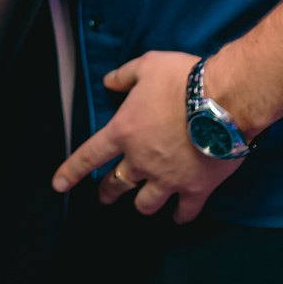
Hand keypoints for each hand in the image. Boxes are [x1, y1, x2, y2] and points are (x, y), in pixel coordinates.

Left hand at [52, 50, 246, 223]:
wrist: (224, 101)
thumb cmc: (182, 80)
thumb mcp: (147, 66)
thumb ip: (124, 76)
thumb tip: (109, 82)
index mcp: (124, 132)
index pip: (89, 156)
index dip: (71, 171)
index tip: (58, 185)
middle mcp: (140, 161)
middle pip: (117, 184)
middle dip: (108, 192)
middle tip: (107, 196)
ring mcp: (167, 179)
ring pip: (146, 204)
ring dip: (142, 205)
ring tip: (143, 205)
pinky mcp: (195, 189)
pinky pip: (185, 211)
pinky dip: (181, 216)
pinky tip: (179, 217)